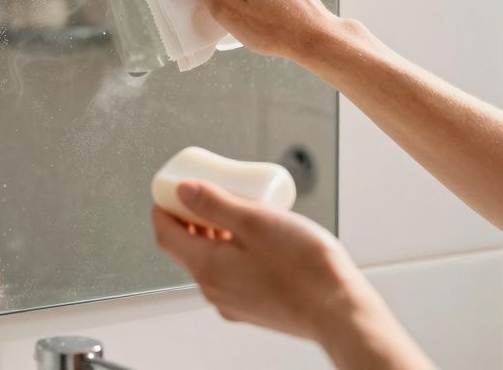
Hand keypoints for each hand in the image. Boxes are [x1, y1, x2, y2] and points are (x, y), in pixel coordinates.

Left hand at [152, 180, 368, 342]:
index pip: (166, 235)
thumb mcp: (256, 221)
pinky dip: (230, 253)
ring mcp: (233, 302)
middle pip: (185, 249)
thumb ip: (215, 204)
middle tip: (203, 194)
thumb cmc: (304, 267)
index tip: (169, 191)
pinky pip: (229, 275)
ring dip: (211, 235)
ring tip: (234, 211)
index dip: (163, 209)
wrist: (339, 311)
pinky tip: (255, 240)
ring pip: (209, 262)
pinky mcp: (253, 308)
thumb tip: (184, 190)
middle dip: (188, 219)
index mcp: (207, 267)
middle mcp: (214, 290)